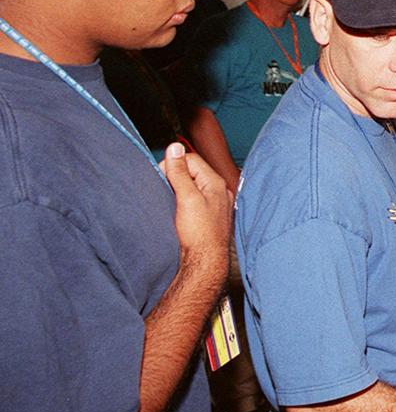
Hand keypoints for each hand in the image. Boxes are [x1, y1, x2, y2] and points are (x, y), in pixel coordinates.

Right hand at [163, 142, 232, 275]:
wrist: (205, 264)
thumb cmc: (199, 234)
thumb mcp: (186, 198)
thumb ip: (180, 173)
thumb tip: (174, 147)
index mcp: (216, 183)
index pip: (191, 159)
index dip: (173, 165)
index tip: (161, 178)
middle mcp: (219, 191)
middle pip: (191, 172)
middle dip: (175, 177)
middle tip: (165, 192)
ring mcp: (214, 204)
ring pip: (191, 187)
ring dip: (177, 190)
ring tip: (170, 203)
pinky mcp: (208, 217)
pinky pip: (192, 200)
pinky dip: (182, 201)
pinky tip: (176, 212)